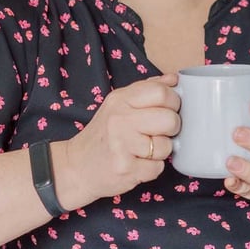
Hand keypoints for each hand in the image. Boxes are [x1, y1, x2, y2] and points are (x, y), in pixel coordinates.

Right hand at [58, 73, 180, 206]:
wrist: (75, 167)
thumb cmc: (104, 135)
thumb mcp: (120, 104)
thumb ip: (147, 89)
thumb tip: (173, 79)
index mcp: (121, 99)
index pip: (162, 92)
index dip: (173, 102)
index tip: (168, 109)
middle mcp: (120, 119)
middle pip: (170, 119)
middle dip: (171, 129)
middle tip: (158, 133)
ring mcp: (121, 145)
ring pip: (166, 146)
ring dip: (160, 152)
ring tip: (142, 150)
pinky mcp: (125, 168)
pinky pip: (158, 168)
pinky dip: (151, 169)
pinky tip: (137, 164)